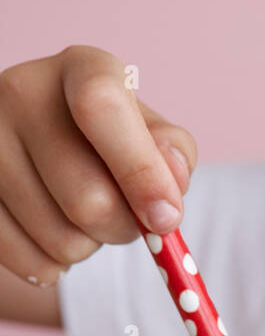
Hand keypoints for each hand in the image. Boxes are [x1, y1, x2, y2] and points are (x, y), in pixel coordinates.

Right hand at [0, 45, 196, 287]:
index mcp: (79, 69)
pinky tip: (55, 234)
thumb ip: (173, 157)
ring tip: (84, 218)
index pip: (101, 106)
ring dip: (90, 247)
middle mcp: (21, 94)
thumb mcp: (151, 135)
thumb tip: (167, 197)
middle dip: (124, 228)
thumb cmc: (114, 144)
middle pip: (88, 199)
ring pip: (62, 240)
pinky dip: (57, 266)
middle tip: (126, 218)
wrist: (48, 151)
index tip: (166, 218)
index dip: (140, 171)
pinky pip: (32, 262)